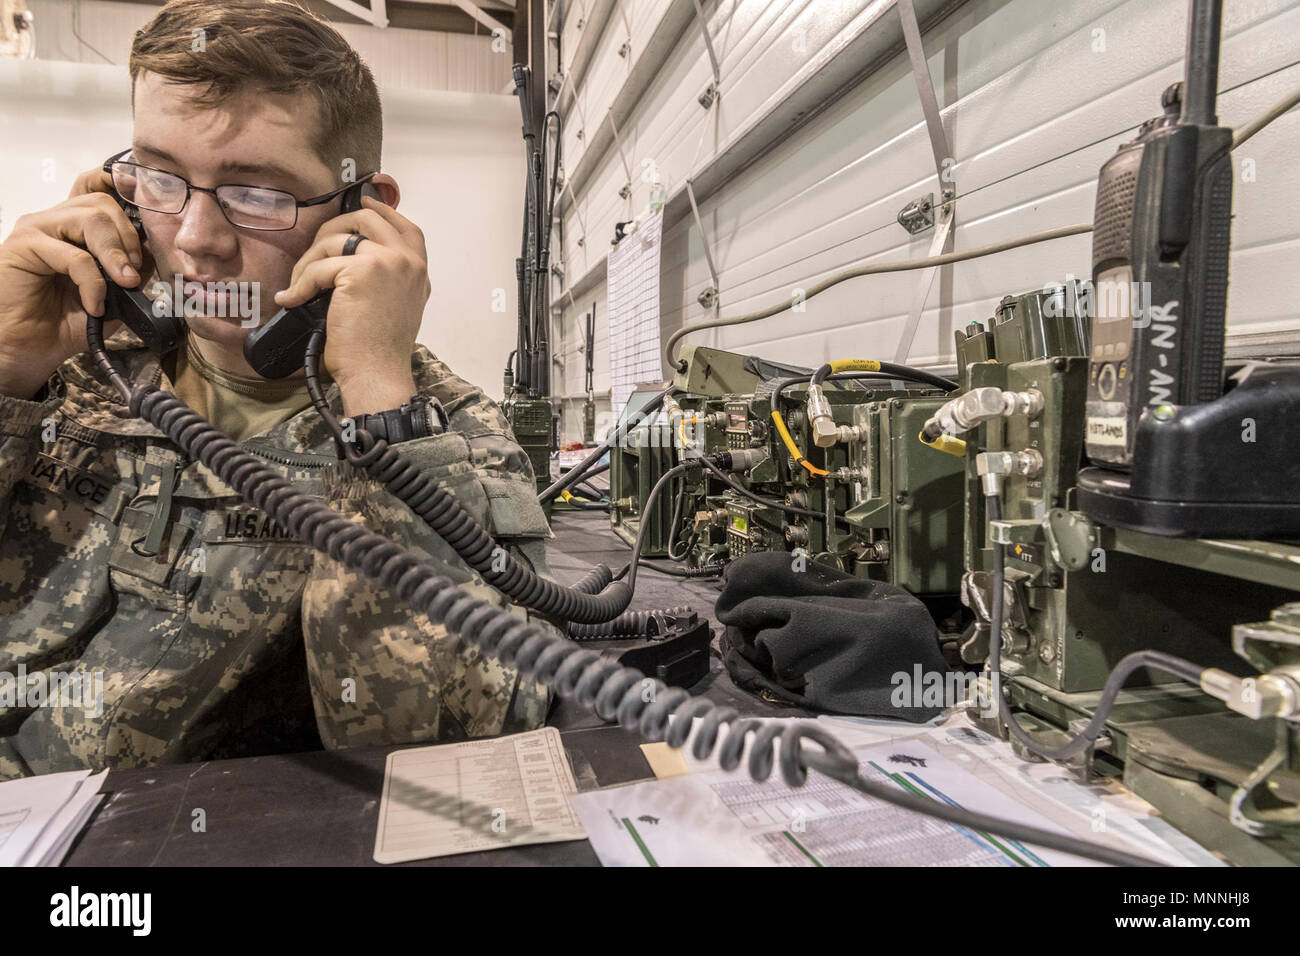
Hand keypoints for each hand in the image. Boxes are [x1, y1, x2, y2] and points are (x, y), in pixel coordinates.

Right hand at [0, 168, 149, 398]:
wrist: (28, 349)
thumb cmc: (64, 321)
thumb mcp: (112, 296)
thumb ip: (131, 272)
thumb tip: (155, 257)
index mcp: (76, 226)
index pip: (101, 188)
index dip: (127, 191)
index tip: (155, 215)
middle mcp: (56, 220)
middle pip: (103, 203)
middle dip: (129, 238)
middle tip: (137, 273)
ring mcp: (38, 228)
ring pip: (90, 220)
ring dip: (115, 255)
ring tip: (124, 284)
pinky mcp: (23, 245)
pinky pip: (74, 255)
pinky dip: (93, 282)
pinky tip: (94, 305)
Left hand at [274, 197, 430, 415]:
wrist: (377, 373)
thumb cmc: (381, 350)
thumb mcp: (399, 307)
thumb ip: (390, 278)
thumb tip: (354, 257)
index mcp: (419, 270)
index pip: (405, 226)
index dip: (381, 209)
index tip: (362, 203)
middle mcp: (407, 261)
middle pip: (367, 218)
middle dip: (334, 228)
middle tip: (315, 252)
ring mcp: (385, 262)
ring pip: (336, 239)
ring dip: (310, 260)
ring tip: (299, 285)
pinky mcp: (359, 272)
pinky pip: (318, 267)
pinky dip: (300, 283)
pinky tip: (292, 298)